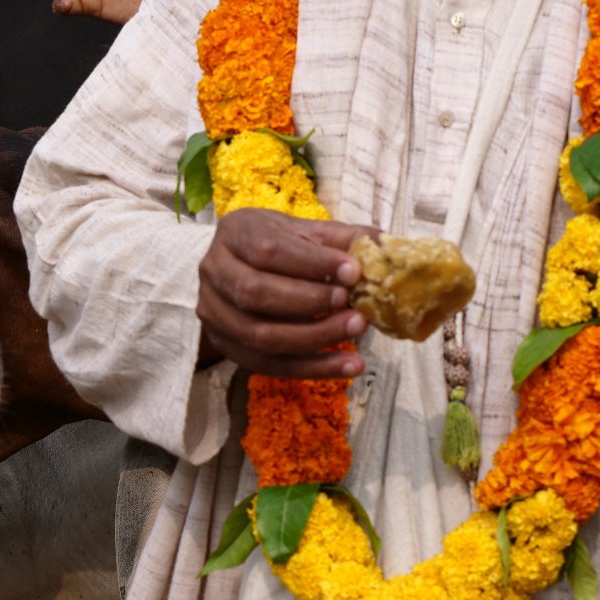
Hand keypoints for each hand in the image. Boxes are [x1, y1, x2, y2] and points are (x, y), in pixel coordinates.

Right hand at [197, 208, 375, 377]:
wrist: (238, 267)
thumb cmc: (276, 245)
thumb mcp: (304, 231)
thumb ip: (342, 238)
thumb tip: (385, 247)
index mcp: (234, 233)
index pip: (269, 250)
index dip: (313, 263)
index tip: (354, 271)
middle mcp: (214, 270)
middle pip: (256, 293)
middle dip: (311, 302)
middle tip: (354, 305)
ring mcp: (214, 311)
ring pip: (260, 335)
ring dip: (314, 337)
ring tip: (355, 330)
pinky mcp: (225, 344)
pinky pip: (268, 364)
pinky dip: (311, 368)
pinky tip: (346, 365)